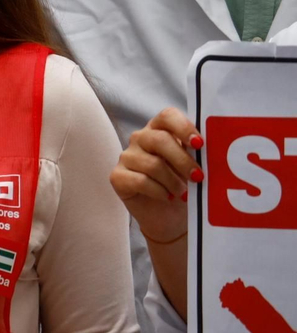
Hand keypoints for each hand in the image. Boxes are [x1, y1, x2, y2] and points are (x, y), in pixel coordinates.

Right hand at [110, 106, 199, 244]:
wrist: (169, 216)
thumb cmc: (183, 186)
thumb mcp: (194, 166)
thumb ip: (197, 153)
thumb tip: (213, 146)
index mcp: (160, 129)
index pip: (167, 116)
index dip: (183, 127)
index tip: (200, 145)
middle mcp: (140, 139)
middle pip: (159, 140)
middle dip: (183, 160)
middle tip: (199, 177)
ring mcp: (127, 157)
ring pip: (152, 164)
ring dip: (173, 181)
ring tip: (184, 193)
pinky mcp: (117, 176)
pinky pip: (140, 181)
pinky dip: (159, 191)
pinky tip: (167, 197)